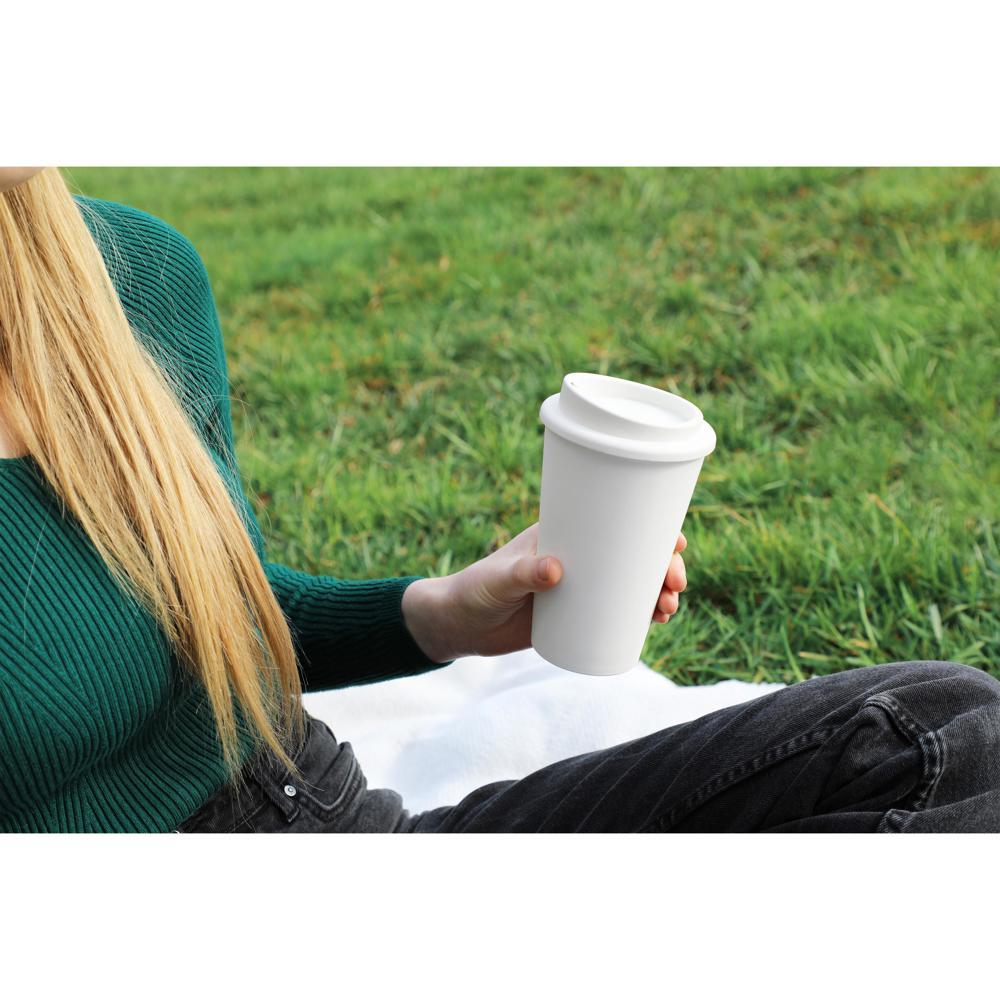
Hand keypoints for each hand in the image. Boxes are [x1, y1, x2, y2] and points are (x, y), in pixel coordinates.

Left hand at [401, 522, 687, 662]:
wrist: (457, 626)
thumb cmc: (473, 591)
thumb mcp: (498, 580)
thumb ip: (522, 573)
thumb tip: (557, 569)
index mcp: (563, 533)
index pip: (614, 521)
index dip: (651, 528)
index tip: (674, 541)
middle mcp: (577, 556)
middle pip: (632, 555)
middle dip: (663, 566)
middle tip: (674, 585)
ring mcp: (579, 587)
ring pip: (630, 584)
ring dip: (658, 591)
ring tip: (666, 609)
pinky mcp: (574, 616)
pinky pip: (616, 612)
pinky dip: (640, 614)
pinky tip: (657, 621)